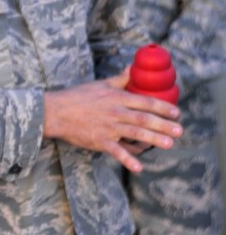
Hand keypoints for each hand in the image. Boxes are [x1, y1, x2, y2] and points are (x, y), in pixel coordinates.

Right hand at [43, 73, 181, 172]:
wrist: (55, 112)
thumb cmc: (77, 96)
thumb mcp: (100, 85)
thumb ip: (120, 79)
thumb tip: (133, 67)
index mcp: (116, 98)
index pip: (144, 101)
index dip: (162, 106)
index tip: (176, 112)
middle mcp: (115, 112)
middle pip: (144, 119)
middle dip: (163, 125)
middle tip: (179, 131)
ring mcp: (108, 128)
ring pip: (135, 134)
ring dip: (153, 140)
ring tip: (168, 144)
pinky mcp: (99, 141)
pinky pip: (116, 151)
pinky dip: (127, 159)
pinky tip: (139, 167)